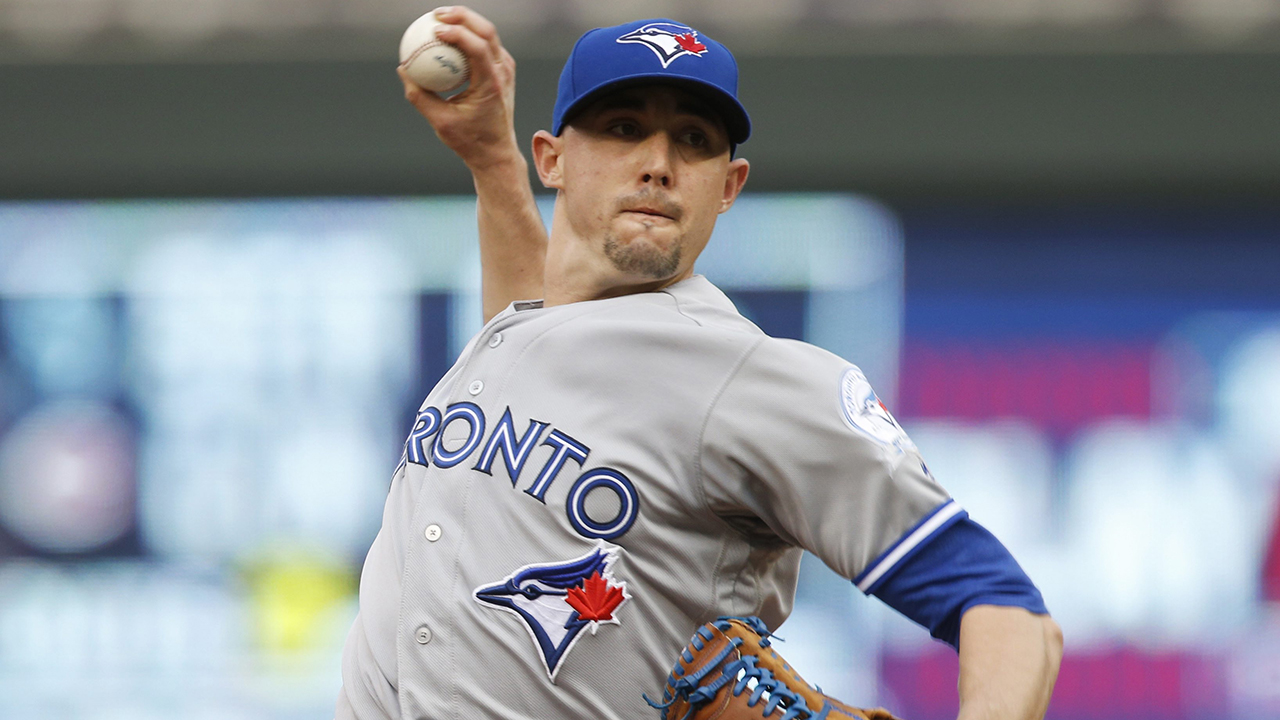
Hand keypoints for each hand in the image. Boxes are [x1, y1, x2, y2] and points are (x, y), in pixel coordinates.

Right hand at [399, 5, 520, 170]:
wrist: (496, 152)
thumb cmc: (469, 140)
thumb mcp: (440, 122)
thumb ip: (419, 96)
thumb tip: (403, 69)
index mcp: (492, 84)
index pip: (478, 48)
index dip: (457, 33)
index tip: (435, 30)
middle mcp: (503, 72)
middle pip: (486, 31)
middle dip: (461, 16)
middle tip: (436, 15)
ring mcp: (505, 69)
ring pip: (488, 33)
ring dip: (465, 21)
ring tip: (439, 19)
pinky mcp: (501, 69)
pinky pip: (485, 44)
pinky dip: (467, 35)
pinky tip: (448, 36)